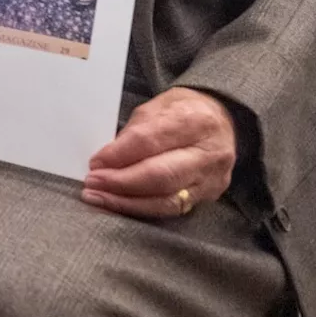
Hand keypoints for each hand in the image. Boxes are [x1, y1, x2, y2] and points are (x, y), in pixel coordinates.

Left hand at [82, 88, 236, 218]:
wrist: (223, 121)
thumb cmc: (184, 110)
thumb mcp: (158, 106)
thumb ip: (135, 131)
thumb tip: (108, 158)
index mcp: (194, 120)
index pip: (150, 141)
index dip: (119, 155)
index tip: (95, 162)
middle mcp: (208, 153)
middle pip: (160, 176)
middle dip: (120, 182)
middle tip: (92, 183)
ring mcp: (211, 179)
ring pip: (166, 200)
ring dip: (127, 202)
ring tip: (98, 198)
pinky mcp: (209, 197)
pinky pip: (172, 210)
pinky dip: (141, 209)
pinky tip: (120, 205)